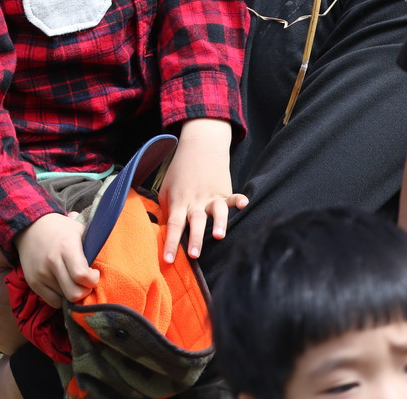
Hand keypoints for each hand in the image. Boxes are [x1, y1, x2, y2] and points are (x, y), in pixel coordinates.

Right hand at [14, 211, 99, 307]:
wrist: (31, 227)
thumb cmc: (61, 230)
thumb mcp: (79, 230)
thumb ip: (93, 246)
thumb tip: (113, 260)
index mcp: (67, 246)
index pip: (81, 275)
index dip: (92, 280)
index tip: (94, 274)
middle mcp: (52, 261)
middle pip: (74, 293)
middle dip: (84, 291)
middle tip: (85, 283)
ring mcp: (41, 274)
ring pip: (64, 299)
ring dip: (72, 292)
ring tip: (72, 280)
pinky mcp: (33, 283)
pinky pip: (53, 302)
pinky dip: (61, 297)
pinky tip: (62, 284)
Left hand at [159, 119, 247, 263]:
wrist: (198, 146)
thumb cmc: (180, 172)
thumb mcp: (166, 190)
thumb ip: (166, 211)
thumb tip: (162, 233)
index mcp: (179, 201)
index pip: (173, 225)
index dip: (170, 242)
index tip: (167, 260)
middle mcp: (196, 201)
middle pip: (195, 221)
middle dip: (195, 238)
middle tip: (194, 255)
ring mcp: (211, 196)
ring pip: (216, 211)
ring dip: (218, 223)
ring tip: (219, 236)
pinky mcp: (224, 191)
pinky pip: (233, 197)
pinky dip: (239, 200)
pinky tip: (245, 204)